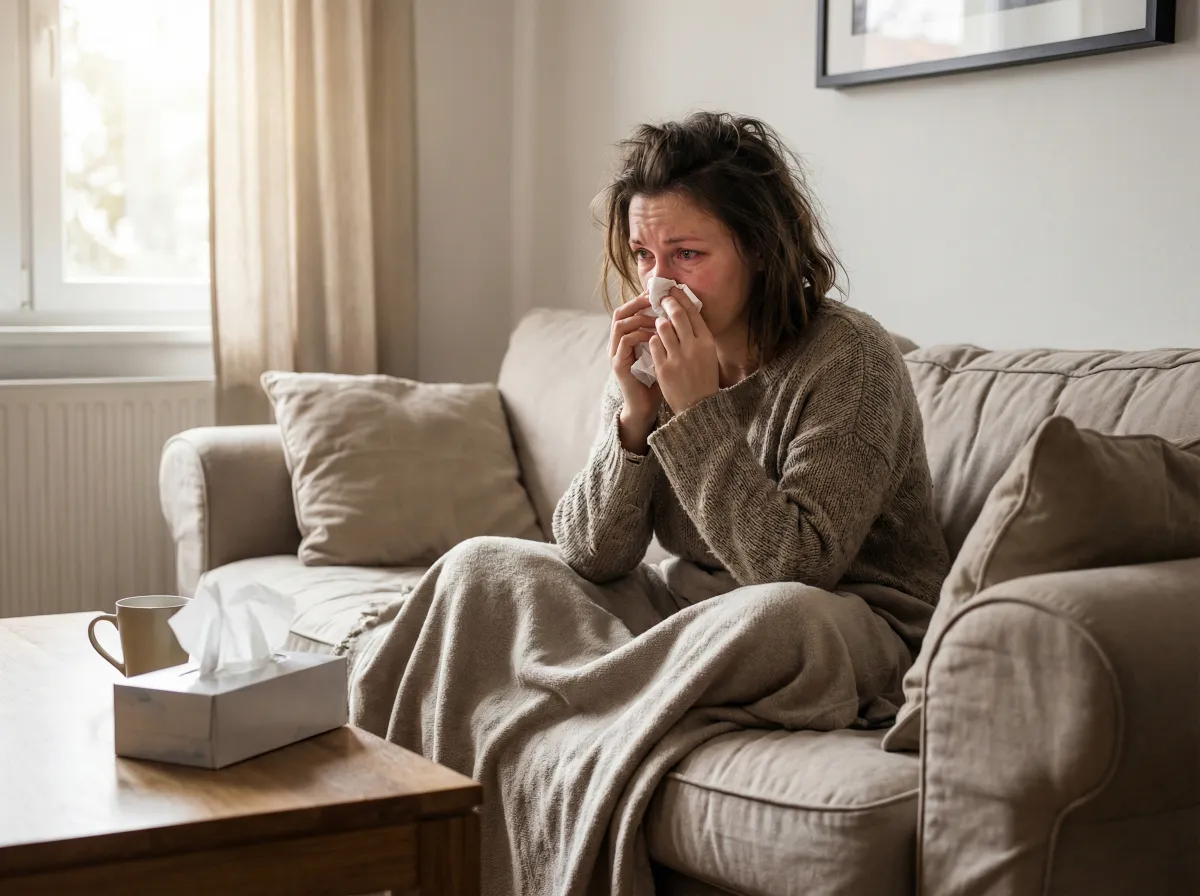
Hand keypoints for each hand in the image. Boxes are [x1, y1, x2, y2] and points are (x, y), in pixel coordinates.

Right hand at [608, 292, 662, 451]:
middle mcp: (617, 344)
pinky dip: (640, 335)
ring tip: (657, 318)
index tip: (657, 293)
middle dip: (637, 304)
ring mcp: (615, 354)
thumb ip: (665, 336)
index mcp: (626, 339)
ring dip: (639, 319)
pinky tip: (655, 335)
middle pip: (619, 313)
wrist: (646, 407)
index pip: (628, 311)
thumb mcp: (662, 354)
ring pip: (620, 325)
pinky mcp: (618, 365)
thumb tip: (681, 315)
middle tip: (654, 299)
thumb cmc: (657, 381)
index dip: (640, 300)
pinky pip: (626, 342)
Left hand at [648, 288, 718, 412]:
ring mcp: (677, 357)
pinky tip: (653, 341)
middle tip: (661, 298)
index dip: (681, 298)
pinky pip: (653, 344)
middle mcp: (693, 347)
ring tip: (657, 322)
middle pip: (677, 315)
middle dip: (667, 303)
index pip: (693, 312)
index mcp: (707, 342)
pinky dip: (652, 339)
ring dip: (658, 322)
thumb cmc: (703, 378)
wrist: (698, 407)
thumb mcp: (708, 355)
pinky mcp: (664, 367)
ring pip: (662, 327)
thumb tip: (686, 313)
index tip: (673, 291)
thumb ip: (698, 336)